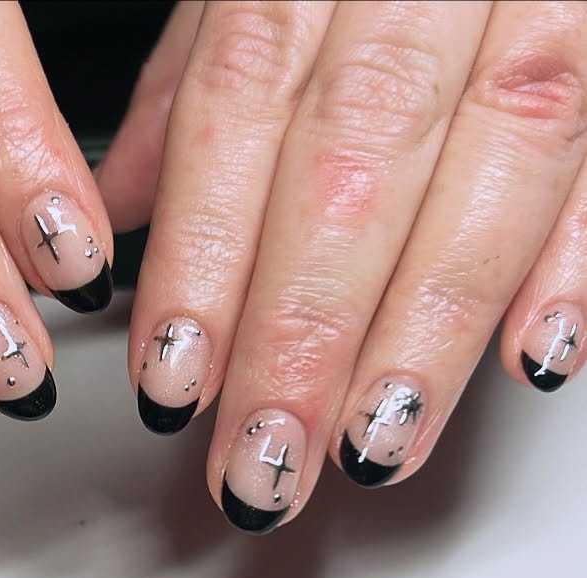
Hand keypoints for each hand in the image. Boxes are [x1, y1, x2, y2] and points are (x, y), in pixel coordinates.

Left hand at [99, 1, 586, 531]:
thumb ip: (189, 88)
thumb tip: (113, 209)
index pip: (237, 121)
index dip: (203, 259)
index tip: (173, 378)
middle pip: (352, 174)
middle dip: (301, 336)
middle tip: (262, 458)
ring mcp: (542, 7)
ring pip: (488, 174)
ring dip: (424, 332)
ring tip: (371, 444)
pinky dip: (575, 258)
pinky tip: (535, 355)